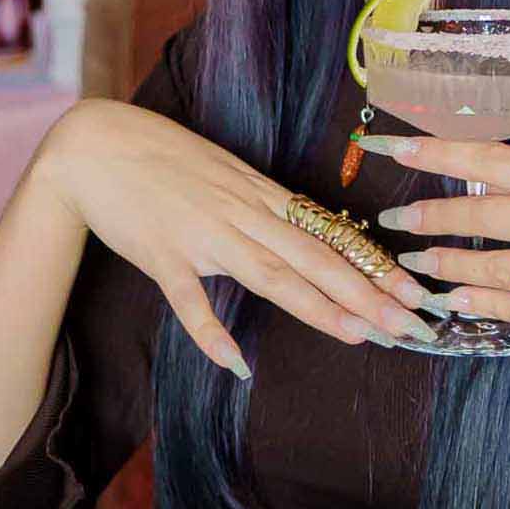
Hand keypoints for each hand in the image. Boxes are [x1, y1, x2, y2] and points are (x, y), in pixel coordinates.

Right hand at [36, 98, 434, 375]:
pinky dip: (212, 332)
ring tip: (358, 336)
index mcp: (260, 194)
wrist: (96, 145)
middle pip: (314, 258)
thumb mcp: (224, 172)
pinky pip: (190, 300)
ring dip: (316, 307)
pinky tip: (236, 363)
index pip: (329, 235)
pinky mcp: (162, 255)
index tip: (414, 293)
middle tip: (409, 325)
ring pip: (270, 274)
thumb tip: (300, 232)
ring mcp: (203, 235)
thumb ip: (261, 205)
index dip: (374, 267)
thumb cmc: (160, 157)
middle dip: (367, 294)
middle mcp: (242, 213)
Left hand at [368, 135, 509, 377]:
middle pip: (486, 214)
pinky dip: (476, 302)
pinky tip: (453, 298)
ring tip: (417, 260)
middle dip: (432, 214)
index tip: (399, 149)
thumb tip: (506, 182)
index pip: (503, 160)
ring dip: (445, 262)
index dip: (444, 154)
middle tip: (396, 217)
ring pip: (491, 266)